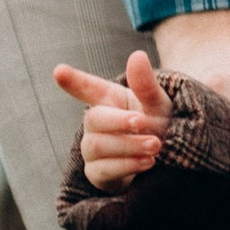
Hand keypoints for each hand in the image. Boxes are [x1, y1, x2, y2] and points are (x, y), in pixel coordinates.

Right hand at [53, 49, 172, 192]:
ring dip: (128, 146)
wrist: (171, 162)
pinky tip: (148, 162)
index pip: (87, 88)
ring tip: (156, 145)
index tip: (59, 71)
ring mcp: (93, 149)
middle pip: (93, 119)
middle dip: (119, 121)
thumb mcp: (160, 105)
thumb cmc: (161, 126)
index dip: (73, 80)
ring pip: (96, 146)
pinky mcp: (97, 173)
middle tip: (144, 123)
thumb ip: (146, 85)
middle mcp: (97, 123)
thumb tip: (137, 55)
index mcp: (110, 100)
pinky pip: (102, 170)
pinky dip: (127, 165)